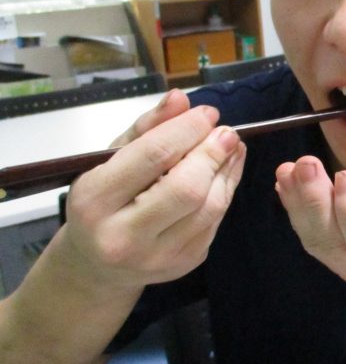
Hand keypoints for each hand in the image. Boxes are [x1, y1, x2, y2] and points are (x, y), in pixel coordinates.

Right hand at [59, 98, 245, 289]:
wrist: (97, 265)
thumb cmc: (102, 200)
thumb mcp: (110, 159)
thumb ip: (146, 128)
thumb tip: (181, 99)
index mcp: (94, 202)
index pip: (152, 157)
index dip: (187, 130)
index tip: (208, 113)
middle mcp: (123, 236)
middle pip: (187, 188)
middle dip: (213, 153)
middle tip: (226, 131)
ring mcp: (157, 257)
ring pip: (209, 207)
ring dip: (227, 170)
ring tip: (232, 146)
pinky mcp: (184, 264)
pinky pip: (216, 221)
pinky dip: (226, 189)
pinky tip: (227, 170)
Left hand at [275, 156, 345, 296]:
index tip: (345, 175)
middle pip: (333, 242)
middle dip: (315, 202)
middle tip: (306, 164)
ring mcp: (345, 266)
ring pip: (315, 238)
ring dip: (299, 202)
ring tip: (289, 168)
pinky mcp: (332, 252)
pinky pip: (309, 233)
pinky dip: (294, 206)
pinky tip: (284, 180)